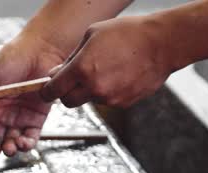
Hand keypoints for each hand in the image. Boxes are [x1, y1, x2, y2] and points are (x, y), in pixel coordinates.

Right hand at [0, 35, 64, 159]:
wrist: (40, 50)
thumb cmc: (12, 59)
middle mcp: (3, 115)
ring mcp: (20, 118)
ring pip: (12, 141)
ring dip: (10, 149)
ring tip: (9, 148)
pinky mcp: (37, 119)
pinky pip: (31, 136)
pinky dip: (27, 143)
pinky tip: (23, 143)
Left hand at [41, 16, 176, 107]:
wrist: (161, 44)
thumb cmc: (127, 33)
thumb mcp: (91, 35)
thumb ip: (71, 58)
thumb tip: (59, 73)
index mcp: (82, 69)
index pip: (54, 90)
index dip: (46, 92)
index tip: (46, 91)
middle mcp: (94, 88)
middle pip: (68, 102)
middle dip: (66, 94)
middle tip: (72, 82)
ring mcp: (109, 98)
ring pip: (89, 100)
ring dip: (89, 90)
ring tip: (104, 70)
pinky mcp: (123, 103)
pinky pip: (107, 100)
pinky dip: (106, 92)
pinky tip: (117, 75)